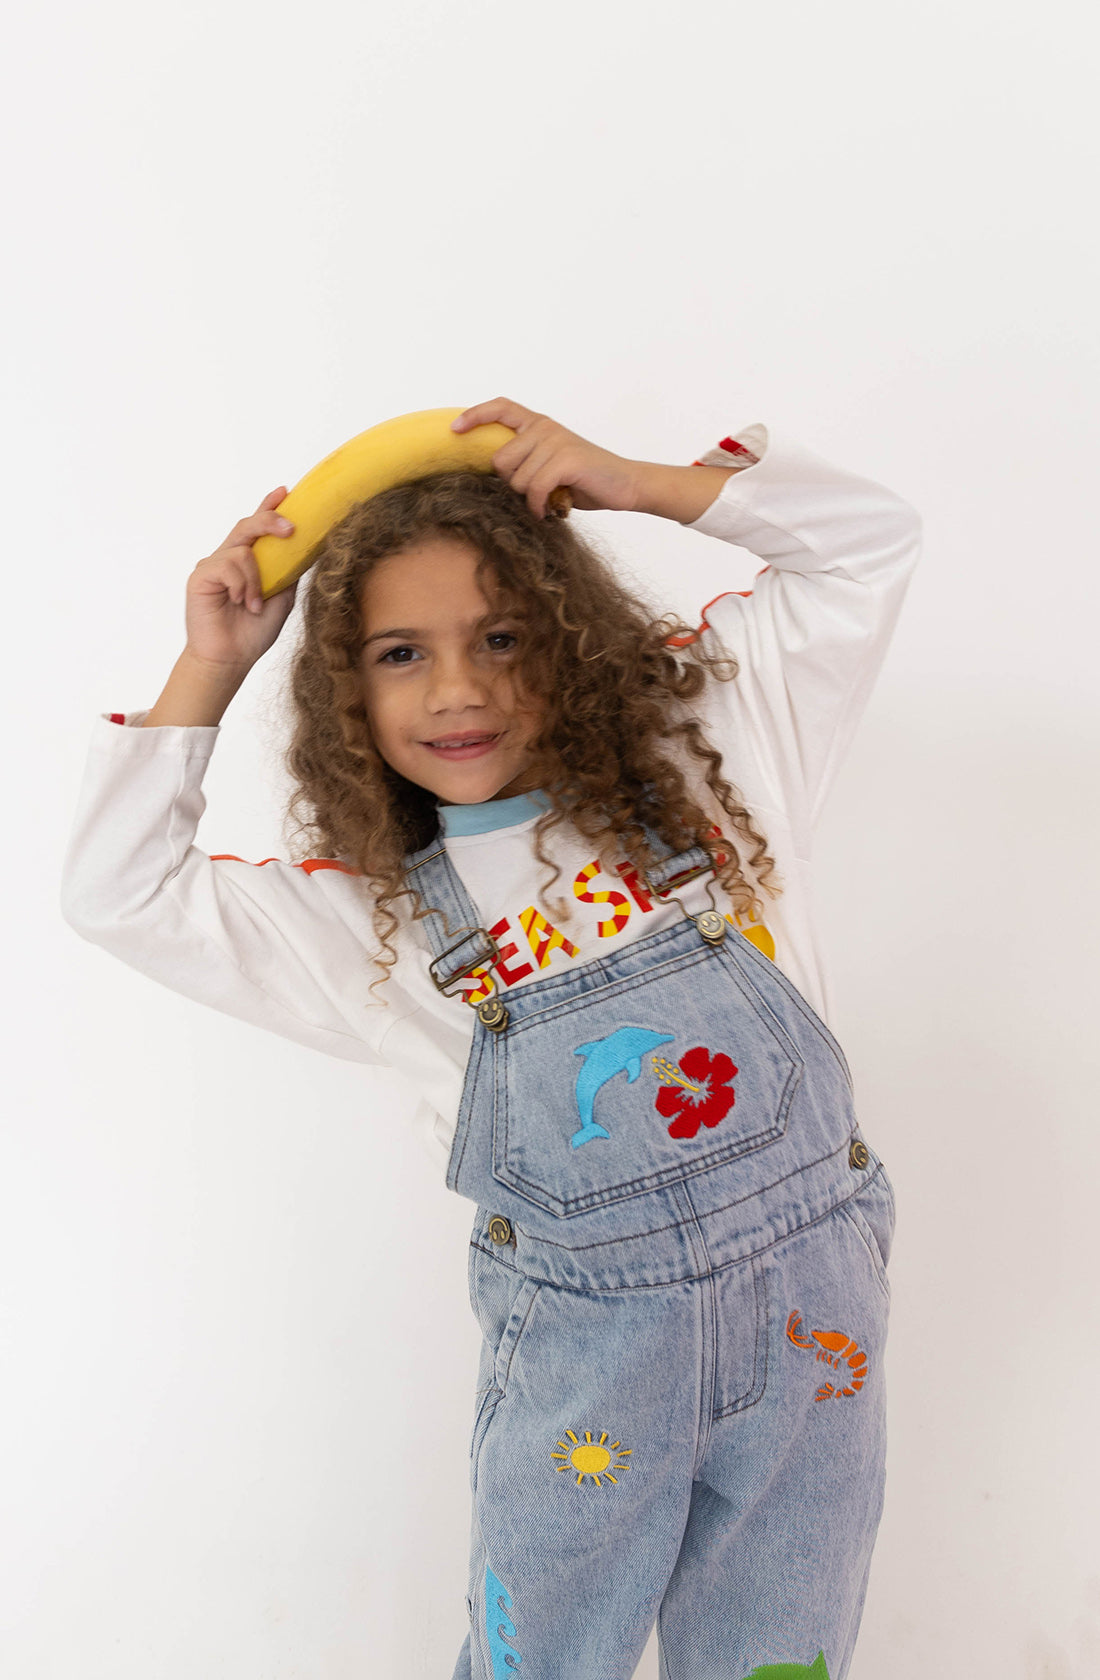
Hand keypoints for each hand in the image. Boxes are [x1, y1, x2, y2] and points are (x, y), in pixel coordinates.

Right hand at [185, 488, 299, 670]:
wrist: (231, 658)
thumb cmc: (254, 631)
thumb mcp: (282, 597)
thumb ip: (288, 571)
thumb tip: (307, 548)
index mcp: (247, 562)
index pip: (257, 528)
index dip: (268, 507)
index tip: (284, 492)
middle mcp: (228, 558)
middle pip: (248, 526)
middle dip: (270, 520)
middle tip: (291, 529)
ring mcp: (212, 566)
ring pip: (242, 550)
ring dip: (256, 579)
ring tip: (254, 604)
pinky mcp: (200, 575)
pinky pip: (228, 565)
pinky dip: (241, 585)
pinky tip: (238, 603)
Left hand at [451, 398, 644, 519]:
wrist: (625, 485)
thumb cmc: (584, 480)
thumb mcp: (549, 465)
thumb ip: (526, 460)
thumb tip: (491, 472)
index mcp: (539, 424)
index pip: (501, 407)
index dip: (475, 415)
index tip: (454, 430)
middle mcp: (545, 428)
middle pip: (500, 459)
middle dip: (511, 483)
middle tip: (532, 493)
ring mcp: (556, 441)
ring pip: (517, 478)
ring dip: (528, 498)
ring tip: (546, 501)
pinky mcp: (566, 459)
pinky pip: (534, 488)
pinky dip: (537, 506)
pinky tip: (548, 510)